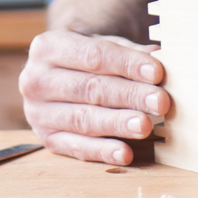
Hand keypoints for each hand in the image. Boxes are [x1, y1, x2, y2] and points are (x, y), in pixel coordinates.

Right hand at [19, 29, 169, 164]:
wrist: (57, 75)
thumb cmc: (86, 58)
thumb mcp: (103, 44)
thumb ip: (130, 52)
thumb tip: (162, 57)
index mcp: (48, 46)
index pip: (93, 55)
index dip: (127, 64)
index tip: (157, 72)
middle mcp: (36, 79)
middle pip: (89, 89)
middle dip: (128, 95)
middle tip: (160, 101)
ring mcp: (38, 112)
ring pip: (83, 119)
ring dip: (117, 123)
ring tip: (145, 125)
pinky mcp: (47, 139)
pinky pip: (77, 147)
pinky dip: (102, 151)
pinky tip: (125, 153)